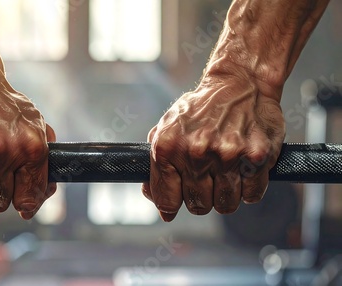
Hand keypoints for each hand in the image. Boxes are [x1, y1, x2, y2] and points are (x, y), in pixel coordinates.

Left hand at [142, 73, 285, 221]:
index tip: (176, 204)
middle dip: (201, 199)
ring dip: (225, 196)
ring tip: (225, 174)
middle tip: (206, 181)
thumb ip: (157, 164)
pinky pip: (251, 195)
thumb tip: (156, 199)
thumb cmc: (202, 107)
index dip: (171, 206)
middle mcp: (196, 152)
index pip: (167, 199)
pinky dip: (248, 189)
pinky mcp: (256, 157)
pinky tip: (242, 171)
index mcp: (168, 147)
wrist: (240, 82)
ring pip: (225, 204)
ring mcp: (228, 155)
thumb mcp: (168, 126)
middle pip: (198, 205)